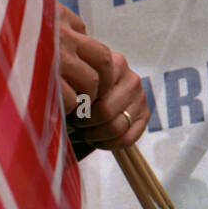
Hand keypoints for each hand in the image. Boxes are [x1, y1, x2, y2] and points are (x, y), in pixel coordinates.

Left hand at [58, 3, 147, 148]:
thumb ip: (73, 84)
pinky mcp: (145, 115)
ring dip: (95, 135)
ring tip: (83, 132)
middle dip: (85, 123)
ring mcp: (140, 97)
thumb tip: (62, 101)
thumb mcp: (77, 78)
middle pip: (105, 111)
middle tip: (75, 123)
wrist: (96, 90)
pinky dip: (109, 145)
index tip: (69, 108)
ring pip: (116, 127)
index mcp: (114, 63)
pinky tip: (97, 140)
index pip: (96, 91)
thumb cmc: (81, 86)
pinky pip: (128, 139)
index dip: (77, 105)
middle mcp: (132, 79)